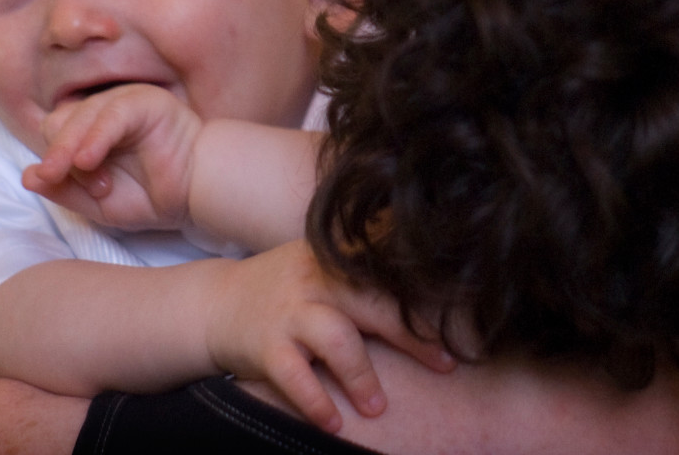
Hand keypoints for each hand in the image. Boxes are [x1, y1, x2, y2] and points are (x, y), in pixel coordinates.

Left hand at [23, 84, 201, 230]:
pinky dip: (95, 137)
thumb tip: (27, 176)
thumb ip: (63, 191)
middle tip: (57, 177)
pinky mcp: (144, 102)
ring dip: (71, 147)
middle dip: (56, 152)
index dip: (54, 160)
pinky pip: (110, 115)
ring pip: (81, 116)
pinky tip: (88, 160)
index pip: (54, 135)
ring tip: (77, 171)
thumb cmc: (152, 196)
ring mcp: (124, 103)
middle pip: (60, 122)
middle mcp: (103, 113)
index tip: (66, 186)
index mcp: (90, 132)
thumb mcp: (97, 203)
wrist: (197, 194)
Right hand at [205, 242, 454, 432]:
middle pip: (374, 302)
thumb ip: (368, 268)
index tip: (462, 317)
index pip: (389, 270)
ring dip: (362, 375)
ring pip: (336, 338)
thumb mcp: (325, 263)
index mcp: (338, 257)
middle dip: (412, 335)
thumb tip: (436, 272)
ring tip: (379, 407)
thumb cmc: (287, 289)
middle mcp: (317, 278)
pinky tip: (335, 422)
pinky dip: (316, 401)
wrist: (216, 304)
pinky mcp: (264, 345)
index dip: (426, 292)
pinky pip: (295, 376)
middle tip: (445, 364)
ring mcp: (290, 311)